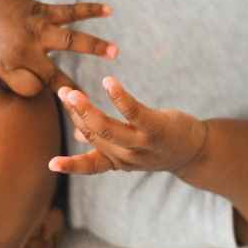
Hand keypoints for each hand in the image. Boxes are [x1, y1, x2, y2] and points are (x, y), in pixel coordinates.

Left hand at [0, 0, 116, 96]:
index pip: (31, 89)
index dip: (35, 90)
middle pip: (53, 76)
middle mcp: (24, 49)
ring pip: (69, 40)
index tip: (38, 88)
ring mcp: (36, 29)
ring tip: (115, 52)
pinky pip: (70, 10)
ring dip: (94, 45)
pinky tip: (109, 10)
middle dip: (72, 90)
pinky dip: (90, 9)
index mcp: (5, 65)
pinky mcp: (43, 11)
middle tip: (91, 105)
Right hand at [50, 77, 207, 174]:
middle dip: (76, 114)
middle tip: (63, 92)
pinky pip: (133, 111)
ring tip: (71, 92)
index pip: (91, 165)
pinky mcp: (157, 128)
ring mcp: (142, 144)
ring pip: (107, 128)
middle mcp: (128, 157)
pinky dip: (118, 97)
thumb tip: (76, 132)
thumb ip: (104, 141)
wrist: (197, 152)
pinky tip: (108, 81)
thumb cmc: (159, 145)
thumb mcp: (131, 148)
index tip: (50, 164)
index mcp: (118, 162)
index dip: (71, 165)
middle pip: (95, 135)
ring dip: (87, 109)